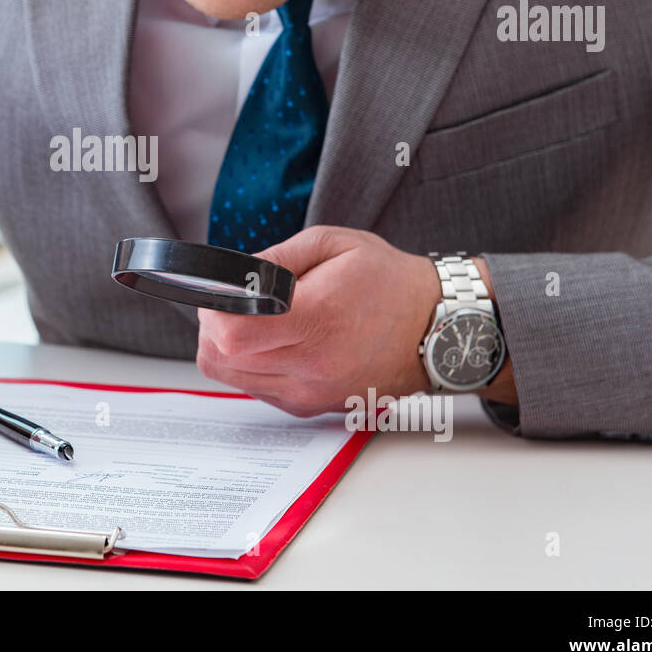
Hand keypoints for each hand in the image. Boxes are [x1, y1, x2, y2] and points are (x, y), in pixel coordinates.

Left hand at [196, 226, 440, 416]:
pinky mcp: (310, 407)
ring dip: (228, 348)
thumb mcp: (333, 244)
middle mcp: (312, 364)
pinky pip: (255, 389)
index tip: (226, 292)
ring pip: (231, 378)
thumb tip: (228, 276)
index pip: (231, 333)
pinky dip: (250, 366)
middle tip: (236, 304)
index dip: (215, 309)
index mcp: (317, 318)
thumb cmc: (388, 282)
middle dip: (215, 325)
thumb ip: (272, 260)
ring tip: (256, 322)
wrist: (436, 330)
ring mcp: (310, 392)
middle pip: (221, 358)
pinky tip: (275, 342)